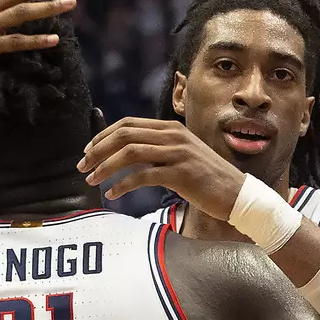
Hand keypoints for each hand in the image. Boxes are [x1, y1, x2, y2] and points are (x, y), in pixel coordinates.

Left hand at [78, 117, 246, 214]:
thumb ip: (159, 150)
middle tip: (83, 166)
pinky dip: (122, 185)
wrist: (237, 194)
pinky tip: (113, 195)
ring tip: (92, 180)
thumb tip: (128, 155)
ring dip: (105, 167)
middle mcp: (173, 136)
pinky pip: (142, 176)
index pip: (128, 123)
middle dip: (98, 150)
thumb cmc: (208, 180)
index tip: (88, 151)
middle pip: (124, 135)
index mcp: (171, 128)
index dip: (103, 135)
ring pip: (129, 153)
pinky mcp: (180, 173)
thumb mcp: (182, 156)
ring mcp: (177, 153)